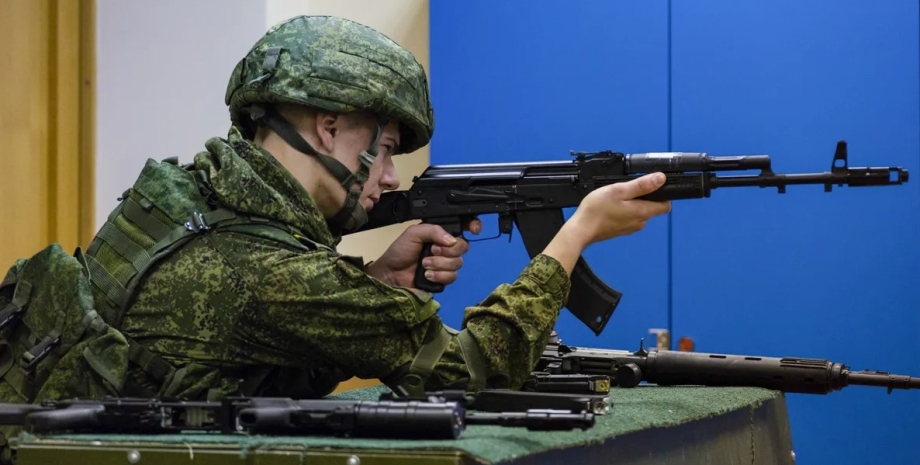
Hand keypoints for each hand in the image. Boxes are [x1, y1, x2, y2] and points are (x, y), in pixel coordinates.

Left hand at [366, 219, 482, 288]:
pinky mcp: (444, 279)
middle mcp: (446, 248)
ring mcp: (446, 265)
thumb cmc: (400, 251)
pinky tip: (427, 275)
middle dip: (448, 250)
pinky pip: (452, 277)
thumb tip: (452, 240)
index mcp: (441, 234)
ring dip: (440, 263)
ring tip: (424, 264)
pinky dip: (439, 275)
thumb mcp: (413, 233)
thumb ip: (433, 230)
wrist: (391, 274)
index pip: (463, 227)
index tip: (473, 229)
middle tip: (432, 250)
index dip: (473, 226)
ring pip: (458, 263)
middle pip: (463, 246)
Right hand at [543, 172, 670, 275]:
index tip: (652, 186)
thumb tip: (661, 178)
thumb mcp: (619, 190)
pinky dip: (622, 211)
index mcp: (643, 212)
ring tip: (615, 198)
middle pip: (651, 207)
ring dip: (631, 204)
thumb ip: (641, 185)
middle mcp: (639, 222)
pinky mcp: (620, 230)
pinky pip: (627, 218)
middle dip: (643, 197)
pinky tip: (610, 207)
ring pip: (638, 212)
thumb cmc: (597, 210)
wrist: (581, 229)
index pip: (665, 205)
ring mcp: (629, 228)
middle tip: (626, 189)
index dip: (663, 194)